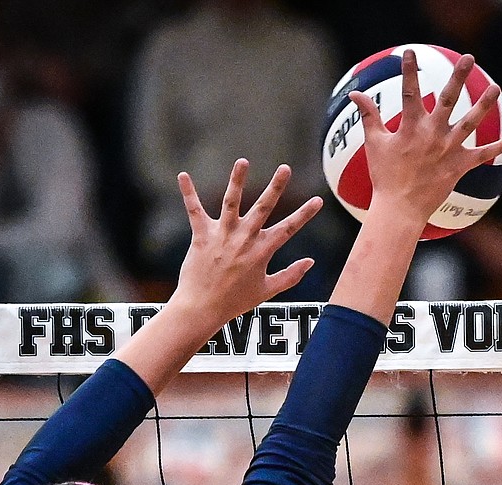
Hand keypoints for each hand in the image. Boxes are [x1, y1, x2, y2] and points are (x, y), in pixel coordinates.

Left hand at [172, 161, 322, 325]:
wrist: (203, 307)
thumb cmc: (236, 301)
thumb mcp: (267, 291)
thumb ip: (290, 276)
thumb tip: (310, 262)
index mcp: (262, 251)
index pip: (288, 229)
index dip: (305, 214)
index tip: (318, 200)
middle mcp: (244, 239)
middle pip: (262, 207)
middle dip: (276, 187)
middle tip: (286, 168)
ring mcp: (222, 235)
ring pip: (231, 201)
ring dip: (237, 180)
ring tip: (243, 161)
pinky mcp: (202, 235)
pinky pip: (194, 210)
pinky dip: (188, 193)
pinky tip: (183, 176)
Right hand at [349, 50, 501, 234]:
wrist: (400, 209)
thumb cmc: (385, 177)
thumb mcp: (375, 144)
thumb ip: (369, 116)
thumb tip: (355, 93)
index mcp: (411, 126)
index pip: (409, 90)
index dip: (409, 70)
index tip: (410, 52)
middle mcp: (432, 134)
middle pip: (448, 98)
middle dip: (458, 77)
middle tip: (469, 58)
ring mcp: (448, 149)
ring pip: (470, 122)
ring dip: (484, 104)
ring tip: (495, 88)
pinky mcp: (459, 166)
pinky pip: (483, 156)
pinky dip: (500, 148)